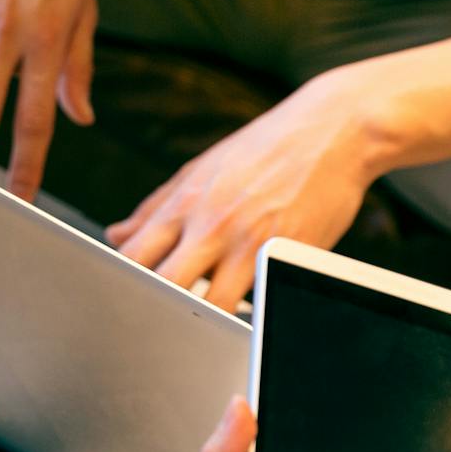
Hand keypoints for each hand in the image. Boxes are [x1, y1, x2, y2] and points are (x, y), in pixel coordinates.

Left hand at [108, 72, 385, 311]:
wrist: (334, 129)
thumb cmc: (263, 150)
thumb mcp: (200, 170)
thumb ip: (155, 207)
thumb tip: (116, 236)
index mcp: (184, 203)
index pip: (133, 258)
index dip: (120, 283)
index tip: (121, 297)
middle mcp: (213, 225)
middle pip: (165, 287)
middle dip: (157, 308)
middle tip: (157, 321)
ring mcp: (252, 243)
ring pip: (213, 305)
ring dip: (206, 317)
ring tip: (204, 319)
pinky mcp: (289, 257)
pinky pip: (261, 299)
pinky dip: (249, 310)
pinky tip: (246, 307)